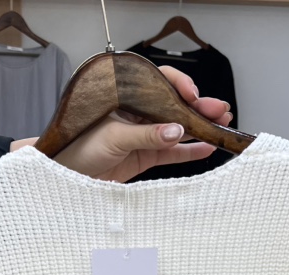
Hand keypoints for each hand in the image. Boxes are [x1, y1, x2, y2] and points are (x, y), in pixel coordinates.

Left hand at [9, 66, 232, 181]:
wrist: (67, 176)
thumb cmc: (79, 148)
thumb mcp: (114, 137)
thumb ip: (147, 134)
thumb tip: (176, 131)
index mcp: (126, 97)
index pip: (159, 83)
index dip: (179, 87)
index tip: (193, 95)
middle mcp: (137, 113)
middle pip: (173, 106)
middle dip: (198, 107)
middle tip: (220, 110)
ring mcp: (143, 135)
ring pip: (177, 128)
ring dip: (199, 127)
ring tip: (221, 125)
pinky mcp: (145, 156)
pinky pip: (172, 152)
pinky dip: (189, 151)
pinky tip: (206, 147)